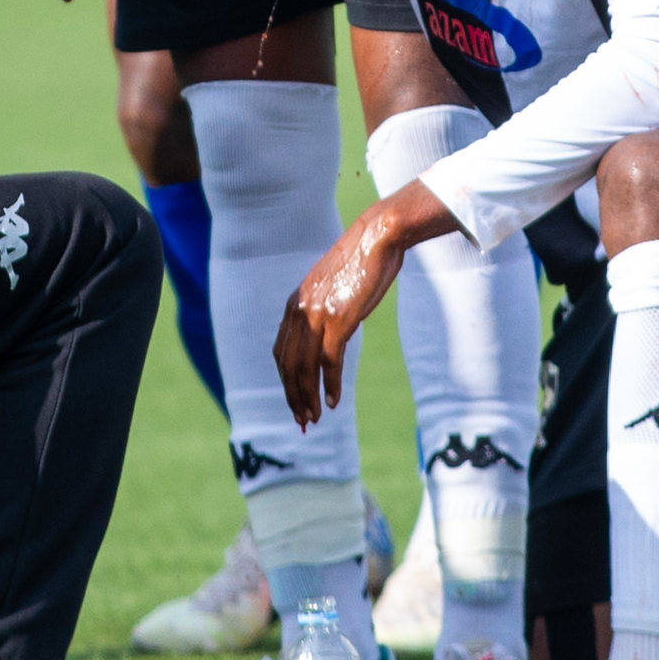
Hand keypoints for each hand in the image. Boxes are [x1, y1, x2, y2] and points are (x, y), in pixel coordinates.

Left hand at [273, 202, 424, 428]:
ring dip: (308, 397)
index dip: (285, 381)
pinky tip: (334, 401)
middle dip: (293, 396)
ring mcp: (318, 315)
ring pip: (305, 368)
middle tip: (303, 421)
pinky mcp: (339, 319)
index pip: (281, 353)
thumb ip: (322, 308)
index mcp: (294, 304)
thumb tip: (328, 330)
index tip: (295, 402)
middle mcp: (299, 311)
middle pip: (288, 365)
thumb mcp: (332, 287)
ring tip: (314, 418)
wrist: (377, 237)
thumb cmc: (360, 262)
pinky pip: (329, 361)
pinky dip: (331, 384)